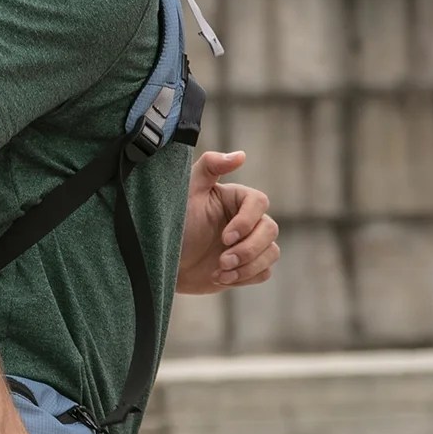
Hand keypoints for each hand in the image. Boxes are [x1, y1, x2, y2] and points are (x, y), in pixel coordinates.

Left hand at [175, 150, 279, 295]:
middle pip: (270, 230)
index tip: (225, 237)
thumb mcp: (186, 192)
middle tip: (222, 261)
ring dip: (248, 266)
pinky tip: (220, 278)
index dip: (247, 221)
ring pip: (272, 253)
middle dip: (248, 249)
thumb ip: (209, 167)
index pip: (259, 202)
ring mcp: (248, 244)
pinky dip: (245, 277)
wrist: (161, 261)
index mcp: (235, 199)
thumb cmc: (171, 223)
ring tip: (220, 272)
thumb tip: (241, 155)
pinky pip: (264, 272)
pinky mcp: (247, 267)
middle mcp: (246, 220)